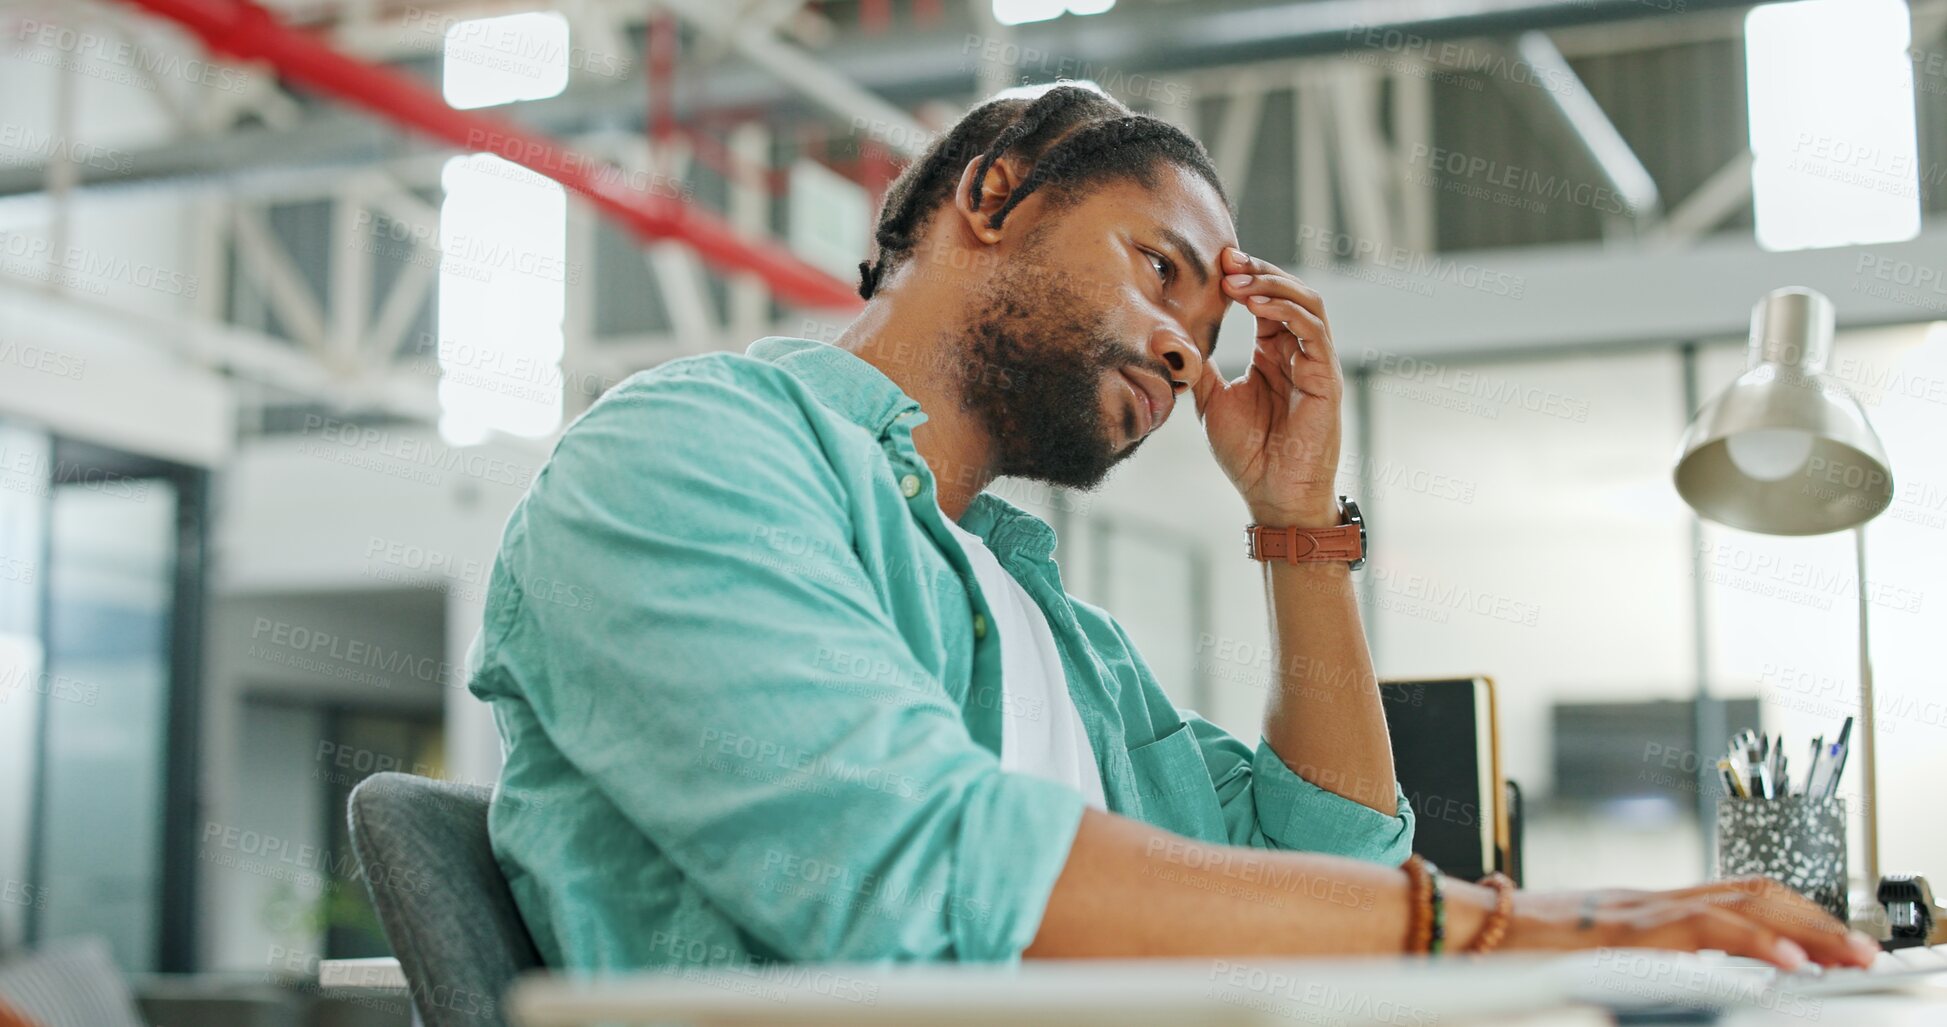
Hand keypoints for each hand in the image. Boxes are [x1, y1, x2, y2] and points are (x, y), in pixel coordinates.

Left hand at [1191, 247, 1342, 526]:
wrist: (1272, 495)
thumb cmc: (1248, 454)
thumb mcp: (1210, 401)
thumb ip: (1197, 368)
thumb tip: (1169, 336)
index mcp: (1272, 354)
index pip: (1264, 301)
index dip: (1243, 277)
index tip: (1216, 262)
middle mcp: (1296, 353)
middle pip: (1288, 293)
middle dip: (1257, 271)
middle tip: (1226, 261)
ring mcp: (1315, 363)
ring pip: (1307, 303)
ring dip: (1273, 284)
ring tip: (1239, 279)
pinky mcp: (1326, 378)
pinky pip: (1314, 331)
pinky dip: (1287, 311)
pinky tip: (1257, 304)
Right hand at [1499, 876, 1878, 970]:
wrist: (1455, 928)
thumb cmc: (1506, 949)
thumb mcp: (1582, 955)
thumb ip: (1626, 959)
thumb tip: (1674, 981)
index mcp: (1643, 907)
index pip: (1739, 894)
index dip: (1795, 914)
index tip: (1837, 944)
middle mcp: (1648, 900)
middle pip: (1754, 892)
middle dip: (1817, 921)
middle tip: (1864, 952)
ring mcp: (1637, 911)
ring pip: (1741, 905)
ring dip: (1804, 932)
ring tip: (1846, 958)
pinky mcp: (1621, 931)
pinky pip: (1699, 932)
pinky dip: (1753, 945)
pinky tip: (1787, 967)